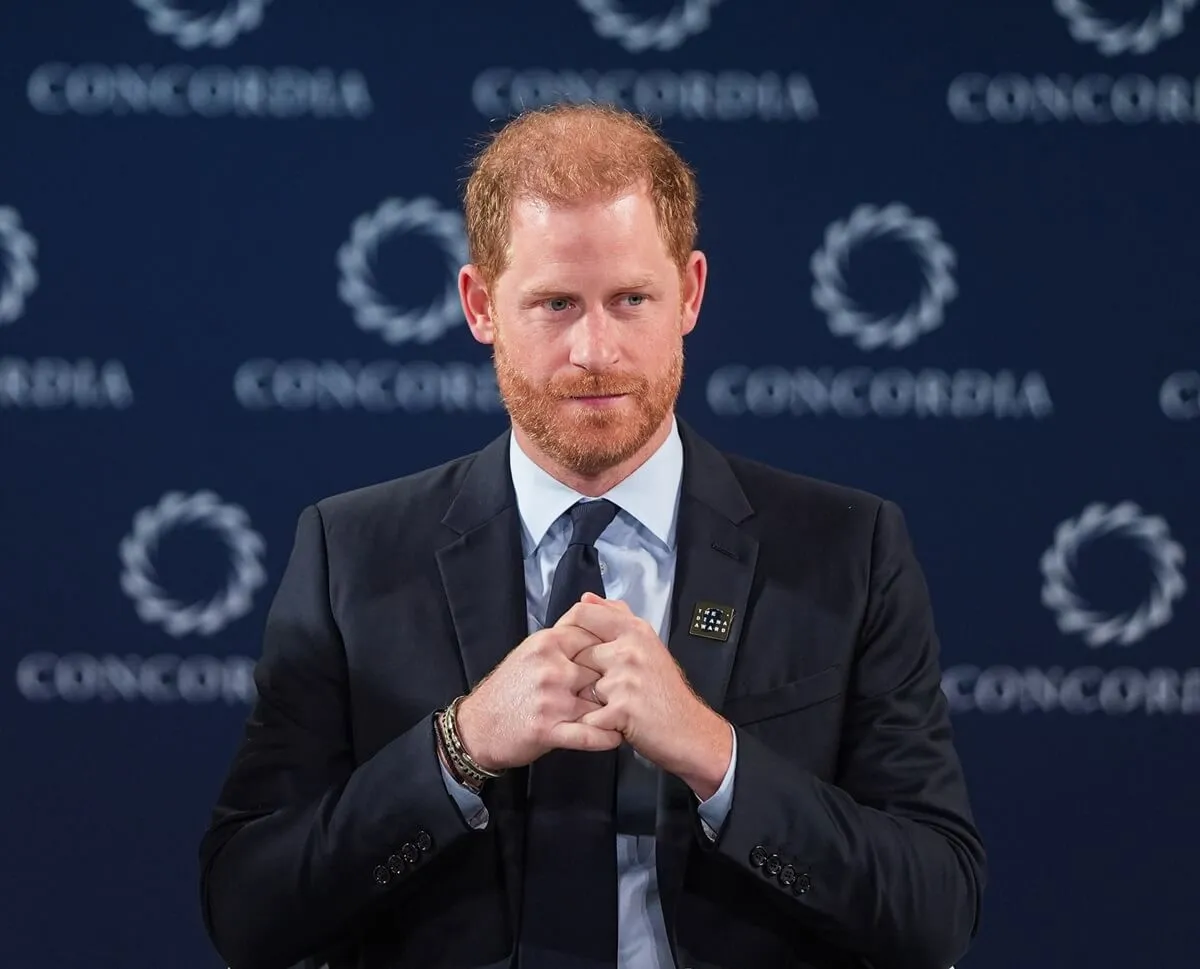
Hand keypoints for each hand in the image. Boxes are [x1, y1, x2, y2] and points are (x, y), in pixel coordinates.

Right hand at [454, 623, 623, 771]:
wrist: (477, 727)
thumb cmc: (508, 689)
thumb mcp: (531, 651)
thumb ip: (563, 637)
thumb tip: (594, 617)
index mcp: (548, 643)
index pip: (595, 636)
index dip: (614, 648)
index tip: (628, 657)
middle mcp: (551, 667)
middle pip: (602, 668)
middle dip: (618, 680)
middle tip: (636, 689)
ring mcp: (550, 699)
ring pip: (599, 701)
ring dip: (617, 710)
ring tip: (633, 715)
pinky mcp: (548, 730)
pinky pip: (589, 734)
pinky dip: (607, 737)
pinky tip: (617, 736)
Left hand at [556, 593, 732, 796]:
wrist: (688, 730)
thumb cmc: (665, 691)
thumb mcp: (647, 644)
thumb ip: (616, 618)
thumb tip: (587, 598)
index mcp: (635, 630)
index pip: (584, 614)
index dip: (568, 629)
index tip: (567, 645)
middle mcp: (630, 649)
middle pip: (578, 654)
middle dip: (584, 675)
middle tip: (606, 690)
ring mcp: (625, 678)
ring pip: (582, 686)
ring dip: (591, 702)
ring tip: (613, 707)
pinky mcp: (621, 708)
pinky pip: (588, 715)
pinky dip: (594, 724)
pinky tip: (612, 724)